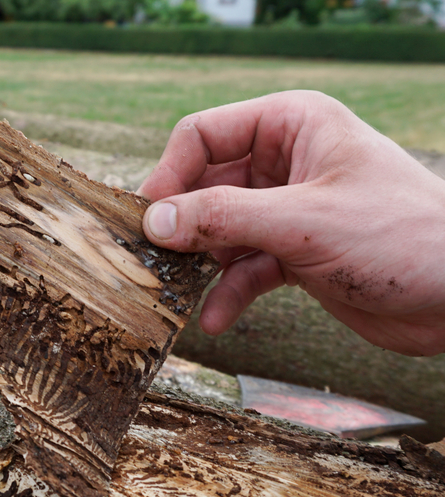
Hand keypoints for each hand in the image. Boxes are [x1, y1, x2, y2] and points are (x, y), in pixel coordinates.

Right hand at [137, 90, 444, 356]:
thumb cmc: (402, 238)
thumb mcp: (302, 222)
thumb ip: (222, 218)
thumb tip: (153, 221)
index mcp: (291, 125)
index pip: (203, 136)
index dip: (169, 175)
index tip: (146, 220)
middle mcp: (284, 162)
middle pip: (204, 186)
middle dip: (180, 226)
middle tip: (149, 262)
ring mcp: (287, 209)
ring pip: (219, 231)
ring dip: (199, 264)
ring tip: (174, 294)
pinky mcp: (294, 253)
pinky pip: (244, 268)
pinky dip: (228, 292)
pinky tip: (215, 319)